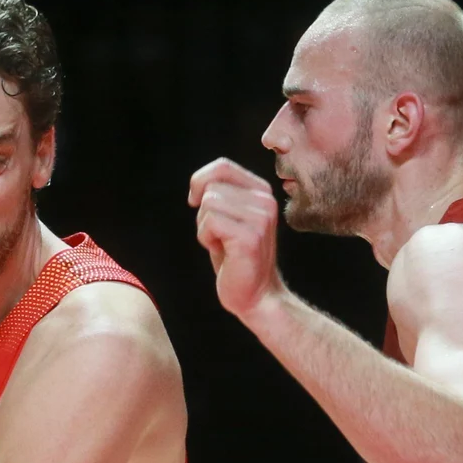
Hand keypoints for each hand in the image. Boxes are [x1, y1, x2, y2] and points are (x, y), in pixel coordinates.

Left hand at [189, 158, 287, 322]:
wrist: (257, 296)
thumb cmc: (236, 258)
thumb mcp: (229, 218)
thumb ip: (220, 194)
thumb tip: (198, 185)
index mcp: (262, 192)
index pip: (222, 166)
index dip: (200, 181)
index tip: (196, 203)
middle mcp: (266, 200)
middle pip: (211, 187)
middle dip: (203, 213)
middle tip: (220, 236)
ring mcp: (260, 218)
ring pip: (208, 204)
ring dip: (205, 228)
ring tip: (223, 244)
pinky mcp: (250, 236)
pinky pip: (209, 222)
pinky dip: (206, 238)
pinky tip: (223, 252)